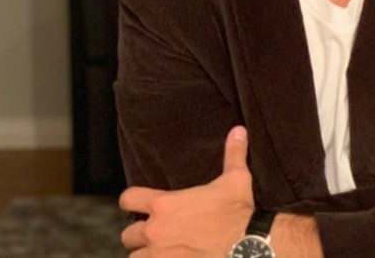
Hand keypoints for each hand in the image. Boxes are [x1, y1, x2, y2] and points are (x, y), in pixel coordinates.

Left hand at [119, 126, 253, 256]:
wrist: (247, 245)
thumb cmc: (237, 211)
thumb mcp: (236, 178)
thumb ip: (233, 152)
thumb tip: (238, 130)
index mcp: (165, 204)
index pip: (128, 199)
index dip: (130, 200)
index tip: (138, 203)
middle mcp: (156, 231)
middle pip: (127, 235)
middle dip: (139, 234)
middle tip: (154, 233)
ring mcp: (160, 257)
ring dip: (145, 255)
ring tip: (159, 252)